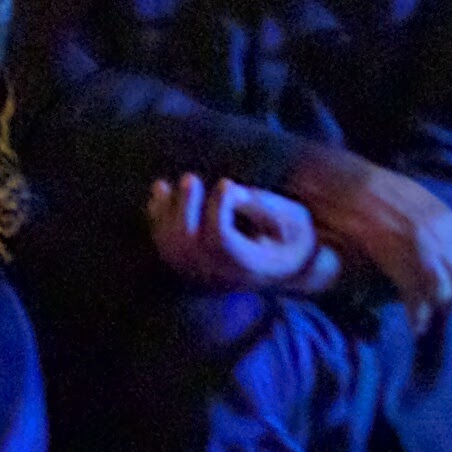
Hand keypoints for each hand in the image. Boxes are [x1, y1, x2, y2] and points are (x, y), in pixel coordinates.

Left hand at [146, 173, 324, 288]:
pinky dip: (157, 215)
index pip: (219, 239)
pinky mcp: (187, 265)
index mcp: (246, 264)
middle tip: (191, 179)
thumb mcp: (294, 223)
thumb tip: (233, 194)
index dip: (218, 208)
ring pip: (169, 244)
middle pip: (186, 244)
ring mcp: (199, 272)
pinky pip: (163, 243)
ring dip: (167, 208)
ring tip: (176, 183)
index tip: (227, 183)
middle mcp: (217, 272)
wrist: (285, 271)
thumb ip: (266, 209)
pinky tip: (160, 190)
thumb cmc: (291, 240)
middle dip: (183, 206)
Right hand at [287, 150, 451, 324]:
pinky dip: (419, 317)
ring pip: (445, 294)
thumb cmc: (389, 195)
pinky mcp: (398, 264)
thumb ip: (446, 232)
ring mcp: (421, 252)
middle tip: (444, 305)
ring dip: (439, 308)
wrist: (356, 188)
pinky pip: (416, 300)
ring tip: (429, 311)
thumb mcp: (428, 207)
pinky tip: (416, 325)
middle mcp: (443, 239)